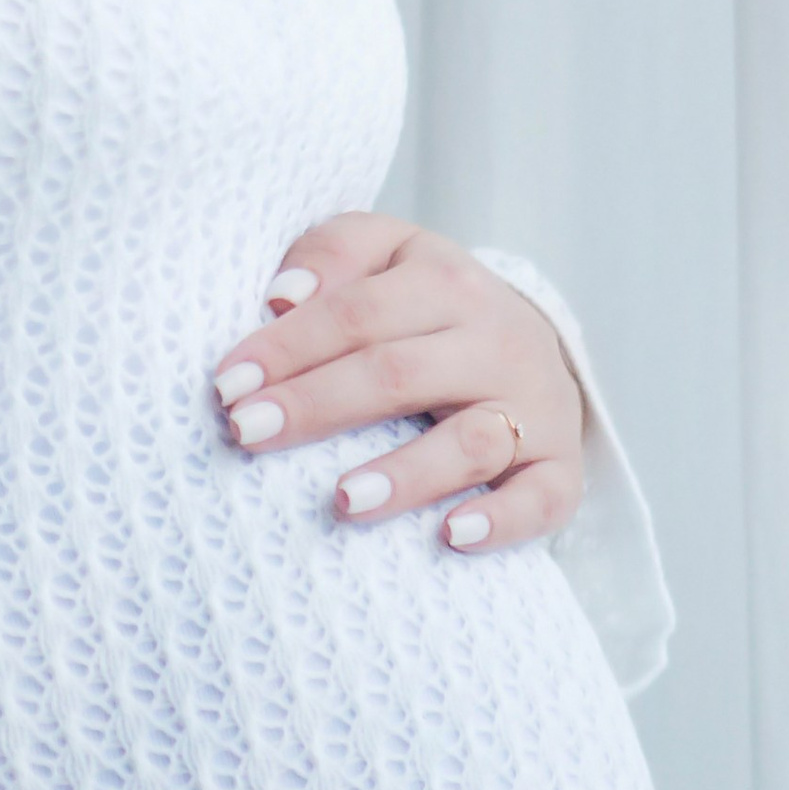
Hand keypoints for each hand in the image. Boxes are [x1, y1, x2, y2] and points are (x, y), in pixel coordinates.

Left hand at [209, 213, 582, 553]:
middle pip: (399, 374)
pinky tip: (452, 536)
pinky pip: (544, 497)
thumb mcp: (387, 253)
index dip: (288, 347)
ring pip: (472, 441)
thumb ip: (333, 253)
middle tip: (246, 433)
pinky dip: (503, 520)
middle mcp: (497, 340)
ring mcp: (535, 406)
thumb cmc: (430, 304)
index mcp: (447, 282)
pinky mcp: (561, 464)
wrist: (532, 340)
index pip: (357, 313)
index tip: (228, 384)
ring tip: (342, 500)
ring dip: (406, 475)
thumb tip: (283, 296)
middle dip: (316, 405)